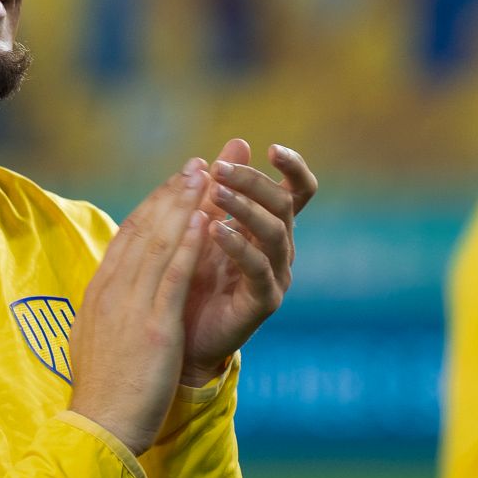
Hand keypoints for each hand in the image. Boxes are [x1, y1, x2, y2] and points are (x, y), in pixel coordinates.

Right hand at [68, 159, 212, 455]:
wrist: (98, 426)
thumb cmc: (102, 391)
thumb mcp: (98, 340)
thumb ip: (109, 312)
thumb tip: (112, 298)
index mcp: (99, 293)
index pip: (128, 238)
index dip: (153, 207)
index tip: (173, 186)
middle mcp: (112, 290)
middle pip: (144, 230)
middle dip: (171, 194)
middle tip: (195, 165)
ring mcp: (131, 305)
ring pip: (160, 243)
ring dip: (184, 205)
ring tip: (206, 176)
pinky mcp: (153, 323)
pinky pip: (174, 274)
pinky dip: (190, 243)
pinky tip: (207, 219)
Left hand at [178, 139, 317, 385]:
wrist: (180, 336)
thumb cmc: (191, 276)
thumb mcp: (202, 223)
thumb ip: (221, 186)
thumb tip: (237, 142)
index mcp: (269, 226)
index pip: (297, 191)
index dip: (293, 168)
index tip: (272, 148)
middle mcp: (279, 248)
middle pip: (284, 204)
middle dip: (253, 182)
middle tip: (219, 170)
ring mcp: (275, 275)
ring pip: (274, 232)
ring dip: (245, 208)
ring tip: (215, 193)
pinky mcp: (263, 301)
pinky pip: (258, 269)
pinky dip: (237, 246)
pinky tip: (214, 230)